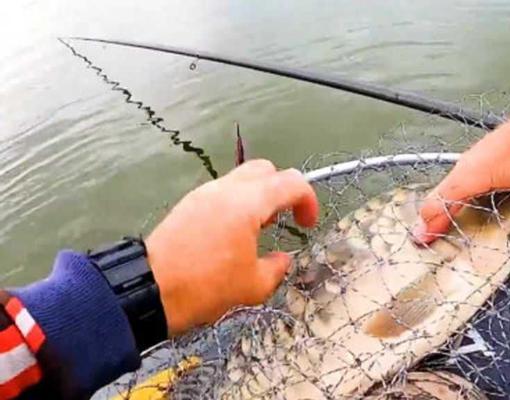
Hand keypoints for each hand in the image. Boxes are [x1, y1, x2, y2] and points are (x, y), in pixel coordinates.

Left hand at [145, 160, 318, 335]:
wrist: (148, 290)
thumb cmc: (206, 287)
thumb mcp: (254, 287)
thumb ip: (277, 268)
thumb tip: (282, 259)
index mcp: (248, 204)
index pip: (291, 183)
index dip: (308, 201)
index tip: (307, 225)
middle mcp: (227, 189)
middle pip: (266, 169)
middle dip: (283, 190)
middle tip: (283, 219)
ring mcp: (204, 194)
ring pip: (242, 178)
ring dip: (258, 196)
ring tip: (257, 230)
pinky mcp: (188, 204)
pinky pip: (222, 192)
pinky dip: (237, 203)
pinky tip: (233, 234)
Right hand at [413, 88, 509, 243]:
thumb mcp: (473, 177)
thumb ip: (446, 201)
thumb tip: (418, 230)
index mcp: (469, 169)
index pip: (445, 202)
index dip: (437, 224)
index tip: (431, 250)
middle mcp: (491, 173)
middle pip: (478, 208)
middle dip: (478, 229)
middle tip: (476, 255)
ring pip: (507, 209)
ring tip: (509, 245)